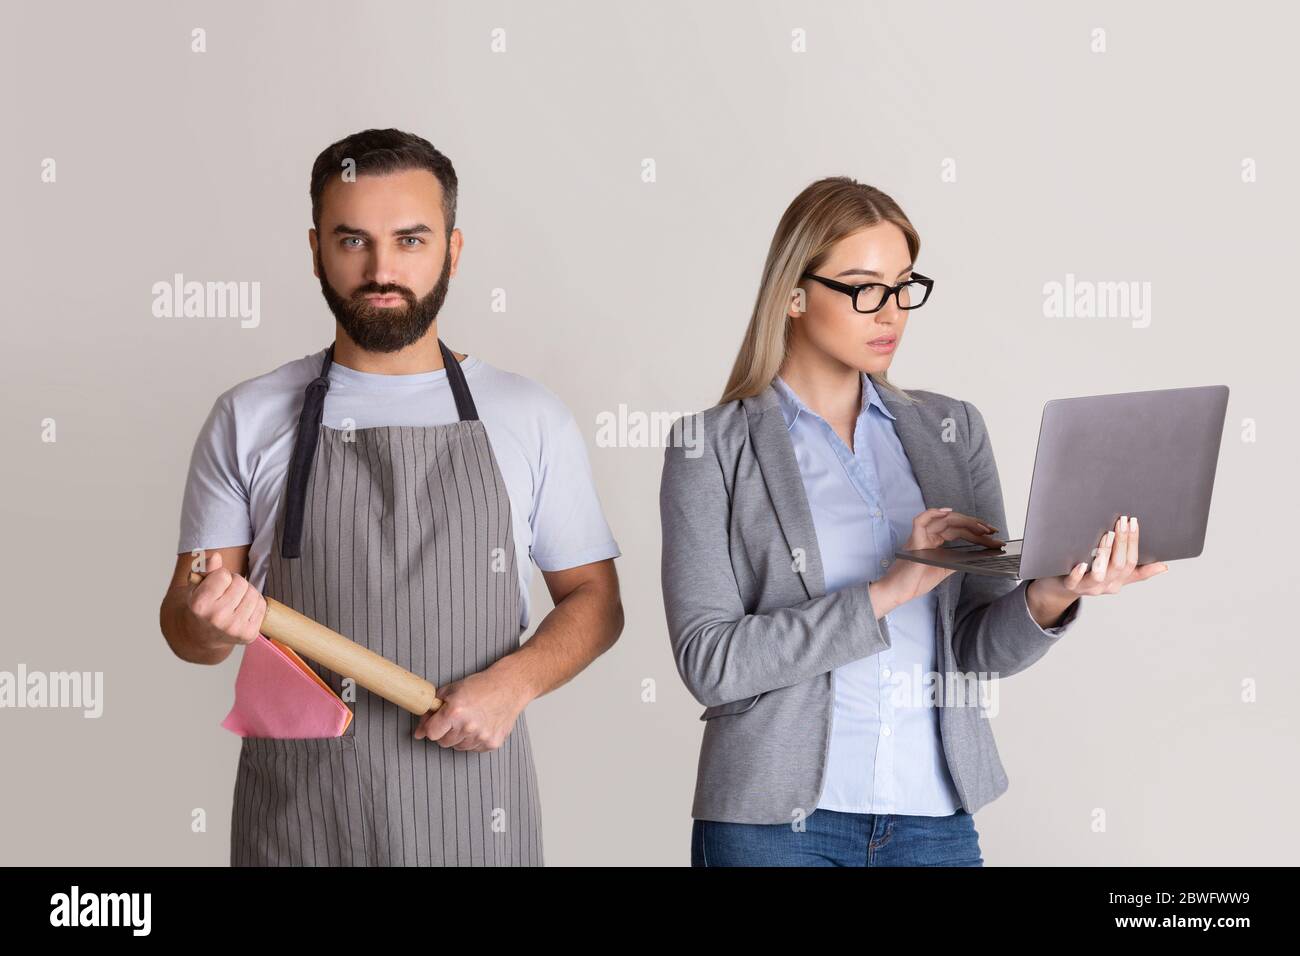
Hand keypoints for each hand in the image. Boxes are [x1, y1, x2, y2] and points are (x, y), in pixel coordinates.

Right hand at [186, 551, 265, 648]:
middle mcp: (216, 618)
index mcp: (200, 604)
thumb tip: (216, 557)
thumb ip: (205, 568)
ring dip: (247, 593)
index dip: (221, 576)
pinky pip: (262, 605)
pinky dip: (255, 604)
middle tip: (226, 594)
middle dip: (235, 583)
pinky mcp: (249, 634)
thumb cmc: (203, 606)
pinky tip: (242, 611)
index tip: (215, 586)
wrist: (204, 635)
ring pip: (253, 593)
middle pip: (241, 582)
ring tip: (235, 602)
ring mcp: (234, 628)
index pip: (223, 575)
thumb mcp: (197, 586)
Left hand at [413, 666, 532, 751]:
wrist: (510, 686)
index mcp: (455, 712)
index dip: (430, 728)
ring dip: (459, 737)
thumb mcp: (452, 690)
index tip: (433, 723)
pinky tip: (480, 725)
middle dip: (444, 732)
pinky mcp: (492, 743)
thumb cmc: (481, 685)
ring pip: (458, 747)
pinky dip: (474, 740)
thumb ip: (433, 709)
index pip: (431, 733)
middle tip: (454, 719)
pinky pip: (474, 749)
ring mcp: (481, 737)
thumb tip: (419, 732)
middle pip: (443, 742)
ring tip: (470, 720)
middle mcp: (468, 727)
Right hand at [879, 507, 1005, 609]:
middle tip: (993, 531)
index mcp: (935, 541)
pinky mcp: (914, 540)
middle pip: (954, 524)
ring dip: (964, 521)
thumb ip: (958, 560)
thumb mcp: (945, 570)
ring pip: (943, 519)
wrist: (899, 592)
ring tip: (981, 527)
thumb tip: (978, 555)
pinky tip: (947, 513)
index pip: (958, 531)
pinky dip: (933, 513)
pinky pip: (920, 520)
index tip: (993, 536)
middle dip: (975, 526)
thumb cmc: (917, 582)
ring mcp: (920, 535)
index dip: (975, 531)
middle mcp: (928, 535)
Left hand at [1030, 514, 1168, 602]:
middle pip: (1119, 565)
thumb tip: (1164, 566)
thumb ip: (1137, 571)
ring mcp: (1087, 587)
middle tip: (1121, 520)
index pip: (1132, 561)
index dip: (1134, 542)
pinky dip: (1078, 573)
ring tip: (1107, 535)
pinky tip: (1081, 563)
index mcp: (1118, 581)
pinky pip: (1075, 582)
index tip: (1133, 521)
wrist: (1061, 590)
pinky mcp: (1069, 586)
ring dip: (1104, 553)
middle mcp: (1105, 585)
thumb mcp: (1116, 575)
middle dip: (1122, 541)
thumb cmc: (1090, 576)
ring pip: (1099, 574)